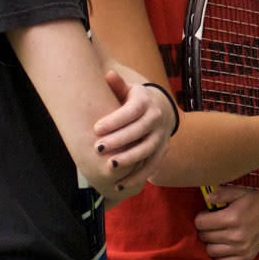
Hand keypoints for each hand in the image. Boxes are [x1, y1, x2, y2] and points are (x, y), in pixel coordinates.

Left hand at [93, 71, 172, 193]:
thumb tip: (109, 75)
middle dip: (119, 141)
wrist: (160, 109)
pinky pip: (152, 166)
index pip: (132, 111)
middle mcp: (157, 118)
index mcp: (146, 102)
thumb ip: (117, 86)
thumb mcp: (127, 90)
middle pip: (139, 131)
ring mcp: (162, 136)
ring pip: (147, 149)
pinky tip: (120, 184)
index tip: (96, 128)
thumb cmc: (134, 101)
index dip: (115, 120)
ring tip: (109, 166)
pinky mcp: (162, 151)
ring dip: (129, 159)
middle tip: (98, 149)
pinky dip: (137, 176)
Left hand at [195, 183, 258, 259]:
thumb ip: (221, 194)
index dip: (201, 218)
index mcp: (232, 218)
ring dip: (211, 243)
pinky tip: (224, 246)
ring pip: (211, 251)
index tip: (207, 215)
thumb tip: (207, 199)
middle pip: (205, 237)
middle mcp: (236, 236)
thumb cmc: (254, 200)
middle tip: (213, 225)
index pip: (200, 223)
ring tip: (218, 235)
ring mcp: (241, 248)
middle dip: (205, 229)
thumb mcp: (238, 192)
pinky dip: (220, 256)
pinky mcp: (246, 256)